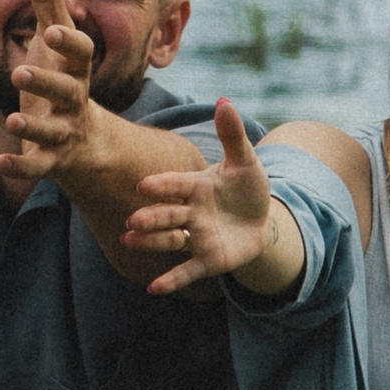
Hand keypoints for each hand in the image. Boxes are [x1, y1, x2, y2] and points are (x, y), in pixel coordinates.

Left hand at [0, 0, 99, 186]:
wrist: (85, 142)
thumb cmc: (65, 77)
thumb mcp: (55, 41)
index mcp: (76, 69)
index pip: (81, 54)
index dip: (68, 43)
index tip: (51, 30)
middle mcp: (75, 100)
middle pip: (67, 92)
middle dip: (46, 83)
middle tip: (19, 73)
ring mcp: (65, 131)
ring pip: (53, 131)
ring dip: (34, 127)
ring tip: (13, 119)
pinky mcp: (52, 159)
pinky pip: (39, 165)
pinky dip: (22, 164)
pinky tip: (1, 161)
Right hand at [122, 101, 278, 295]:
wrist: (261, 220)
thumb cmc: (247, 187)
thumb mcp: (245, 161)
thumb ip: (233, 135)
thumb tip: (225, 100)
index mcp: (196, 186)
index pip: (176, 185)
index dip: (162, 186)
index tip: (143, 186)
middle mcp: (190, 212)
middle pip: (168, 214)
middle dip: (150, 217)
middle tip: (132, 221)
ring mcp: (196, 237)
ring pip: (169, 240)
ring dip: (150, 242)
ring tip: (128, 241)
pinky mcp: (207, 261)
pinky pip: (187, 271)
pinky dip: (171, 280)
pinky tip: (154, 289)